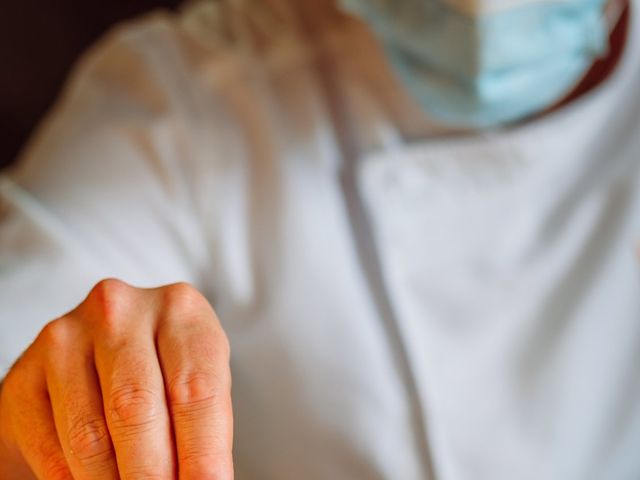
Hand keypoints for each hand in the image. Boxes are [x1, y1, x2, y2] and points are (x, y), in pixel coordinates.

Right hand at [0, 279, 232, 479]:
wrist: (98, 353)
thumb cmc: (164, 370)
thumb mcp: (194, 382)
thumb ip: (202, 427)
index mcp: (179, 310)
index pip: (196, 389)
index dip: (204, 452)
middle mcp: (120, 313)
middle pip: (137, 409)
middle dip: (155, 475)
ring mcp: (66, 338)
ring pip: (90, 435)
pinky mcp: (25, 375)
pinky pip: (51, 447)